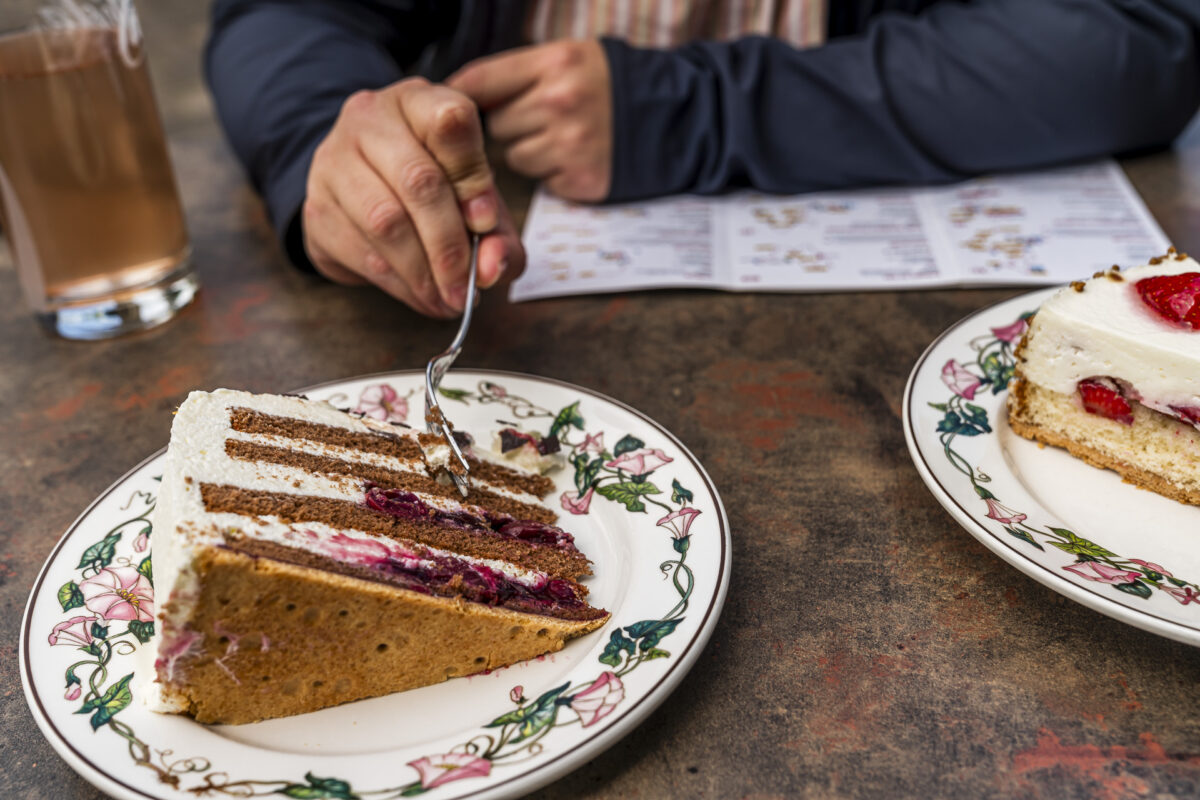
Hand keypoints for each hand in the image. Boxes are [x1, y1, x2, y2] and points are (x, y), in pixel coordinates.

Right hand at [302, 78, 524, 316]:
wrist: (360, 189)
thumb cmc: (433, 187)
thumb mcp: (475, 199)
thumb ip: (498, 234)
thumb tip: (491, 268)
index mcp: (420, 101)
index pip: (450, 120)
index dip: (472, 177)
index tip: (486, 221)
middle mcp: (371, 118)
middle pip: (418, 181)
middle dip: (450, 246)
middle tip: (468, 286)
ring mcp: (334, 159)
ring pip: (385, 221)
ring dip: (423, 272)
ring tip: (448, 299)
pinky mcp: (317, 205)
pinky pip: (360, 251)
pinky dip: (398, 284)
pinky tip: (421, 295)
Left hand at [449, 40, 611, 201]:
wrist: (670, 118)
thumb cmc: (607, 87)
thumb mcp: (567, 59)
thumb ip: (518, 74)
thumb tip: (459, 95)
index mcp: (555, 63)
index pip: (480, 81)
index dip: (458, 97)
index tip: (447, 107)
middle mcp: (560, 101)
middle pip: (496, 125)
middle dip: (509, 125)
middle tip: (537, 119)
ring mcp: (570, 143)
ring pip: (513, 157)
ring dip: (528, 152)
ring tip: (559, 138)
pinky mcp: (579, 178)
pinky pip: (540, 180)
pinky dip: (552, 172)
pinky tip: (574, 156)